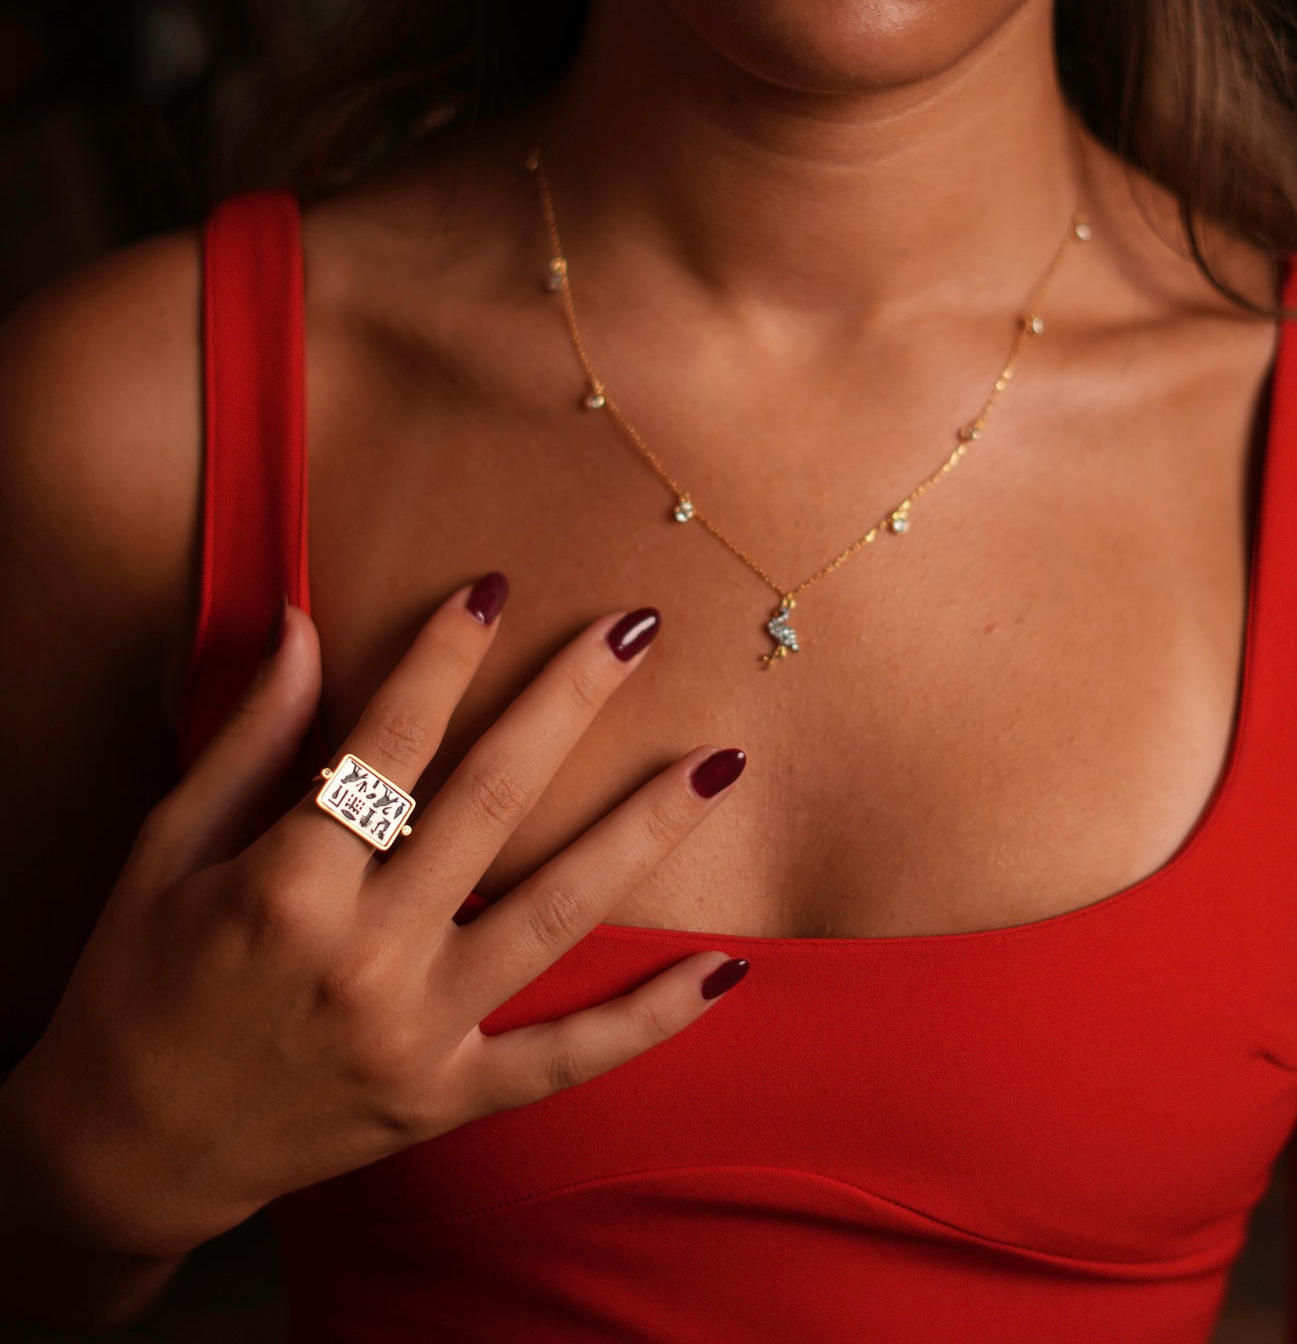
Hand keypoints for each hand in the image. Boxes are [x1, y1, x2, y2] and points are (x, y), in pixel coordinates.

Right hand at [1, 576, 747, 1261]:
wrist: (122, 1156)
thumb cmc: (136, 984)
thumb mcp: (165, 852)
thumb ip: (247, 740)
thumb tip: (301, 626)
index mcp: (285, 886)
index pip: (389, 741)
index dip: (445, 654)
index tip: (495, 588)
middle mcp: (363, 958)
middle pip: (492, 803)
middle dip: (568, 703)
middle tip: (636, 629)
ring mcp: (415, 1035)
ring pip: (555, 915)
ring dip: (643, 834)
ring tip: (720, 766)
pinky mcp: (446, 1097)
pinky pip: (567, 1058)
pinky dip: (650, 1018)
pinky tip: (726, 967)